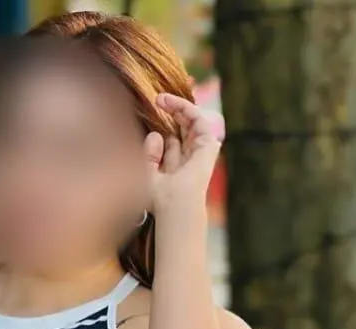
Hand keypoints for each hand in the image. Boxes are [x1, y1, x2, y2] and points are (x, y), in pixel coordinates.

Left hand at [143, 93, 223, 217]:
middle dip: (172, 112)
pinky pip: (199, 120)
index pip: (173, 140)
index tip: (151, 115)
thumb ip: (149, 155)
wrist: (173, 202)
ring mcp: (200, 151)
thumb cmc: (159, 197)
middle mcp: (190, 158)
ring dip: (178, 107)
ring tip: (161, 99)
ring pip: (192, 121)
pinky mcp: (208, 144)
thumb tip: (156, 135)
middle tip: (157, 100)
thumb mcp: (147, 173)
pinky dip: (186, 109)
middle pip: (184, 128)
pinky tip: (172, 104)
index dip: (164, 128)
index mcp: (177, 166)